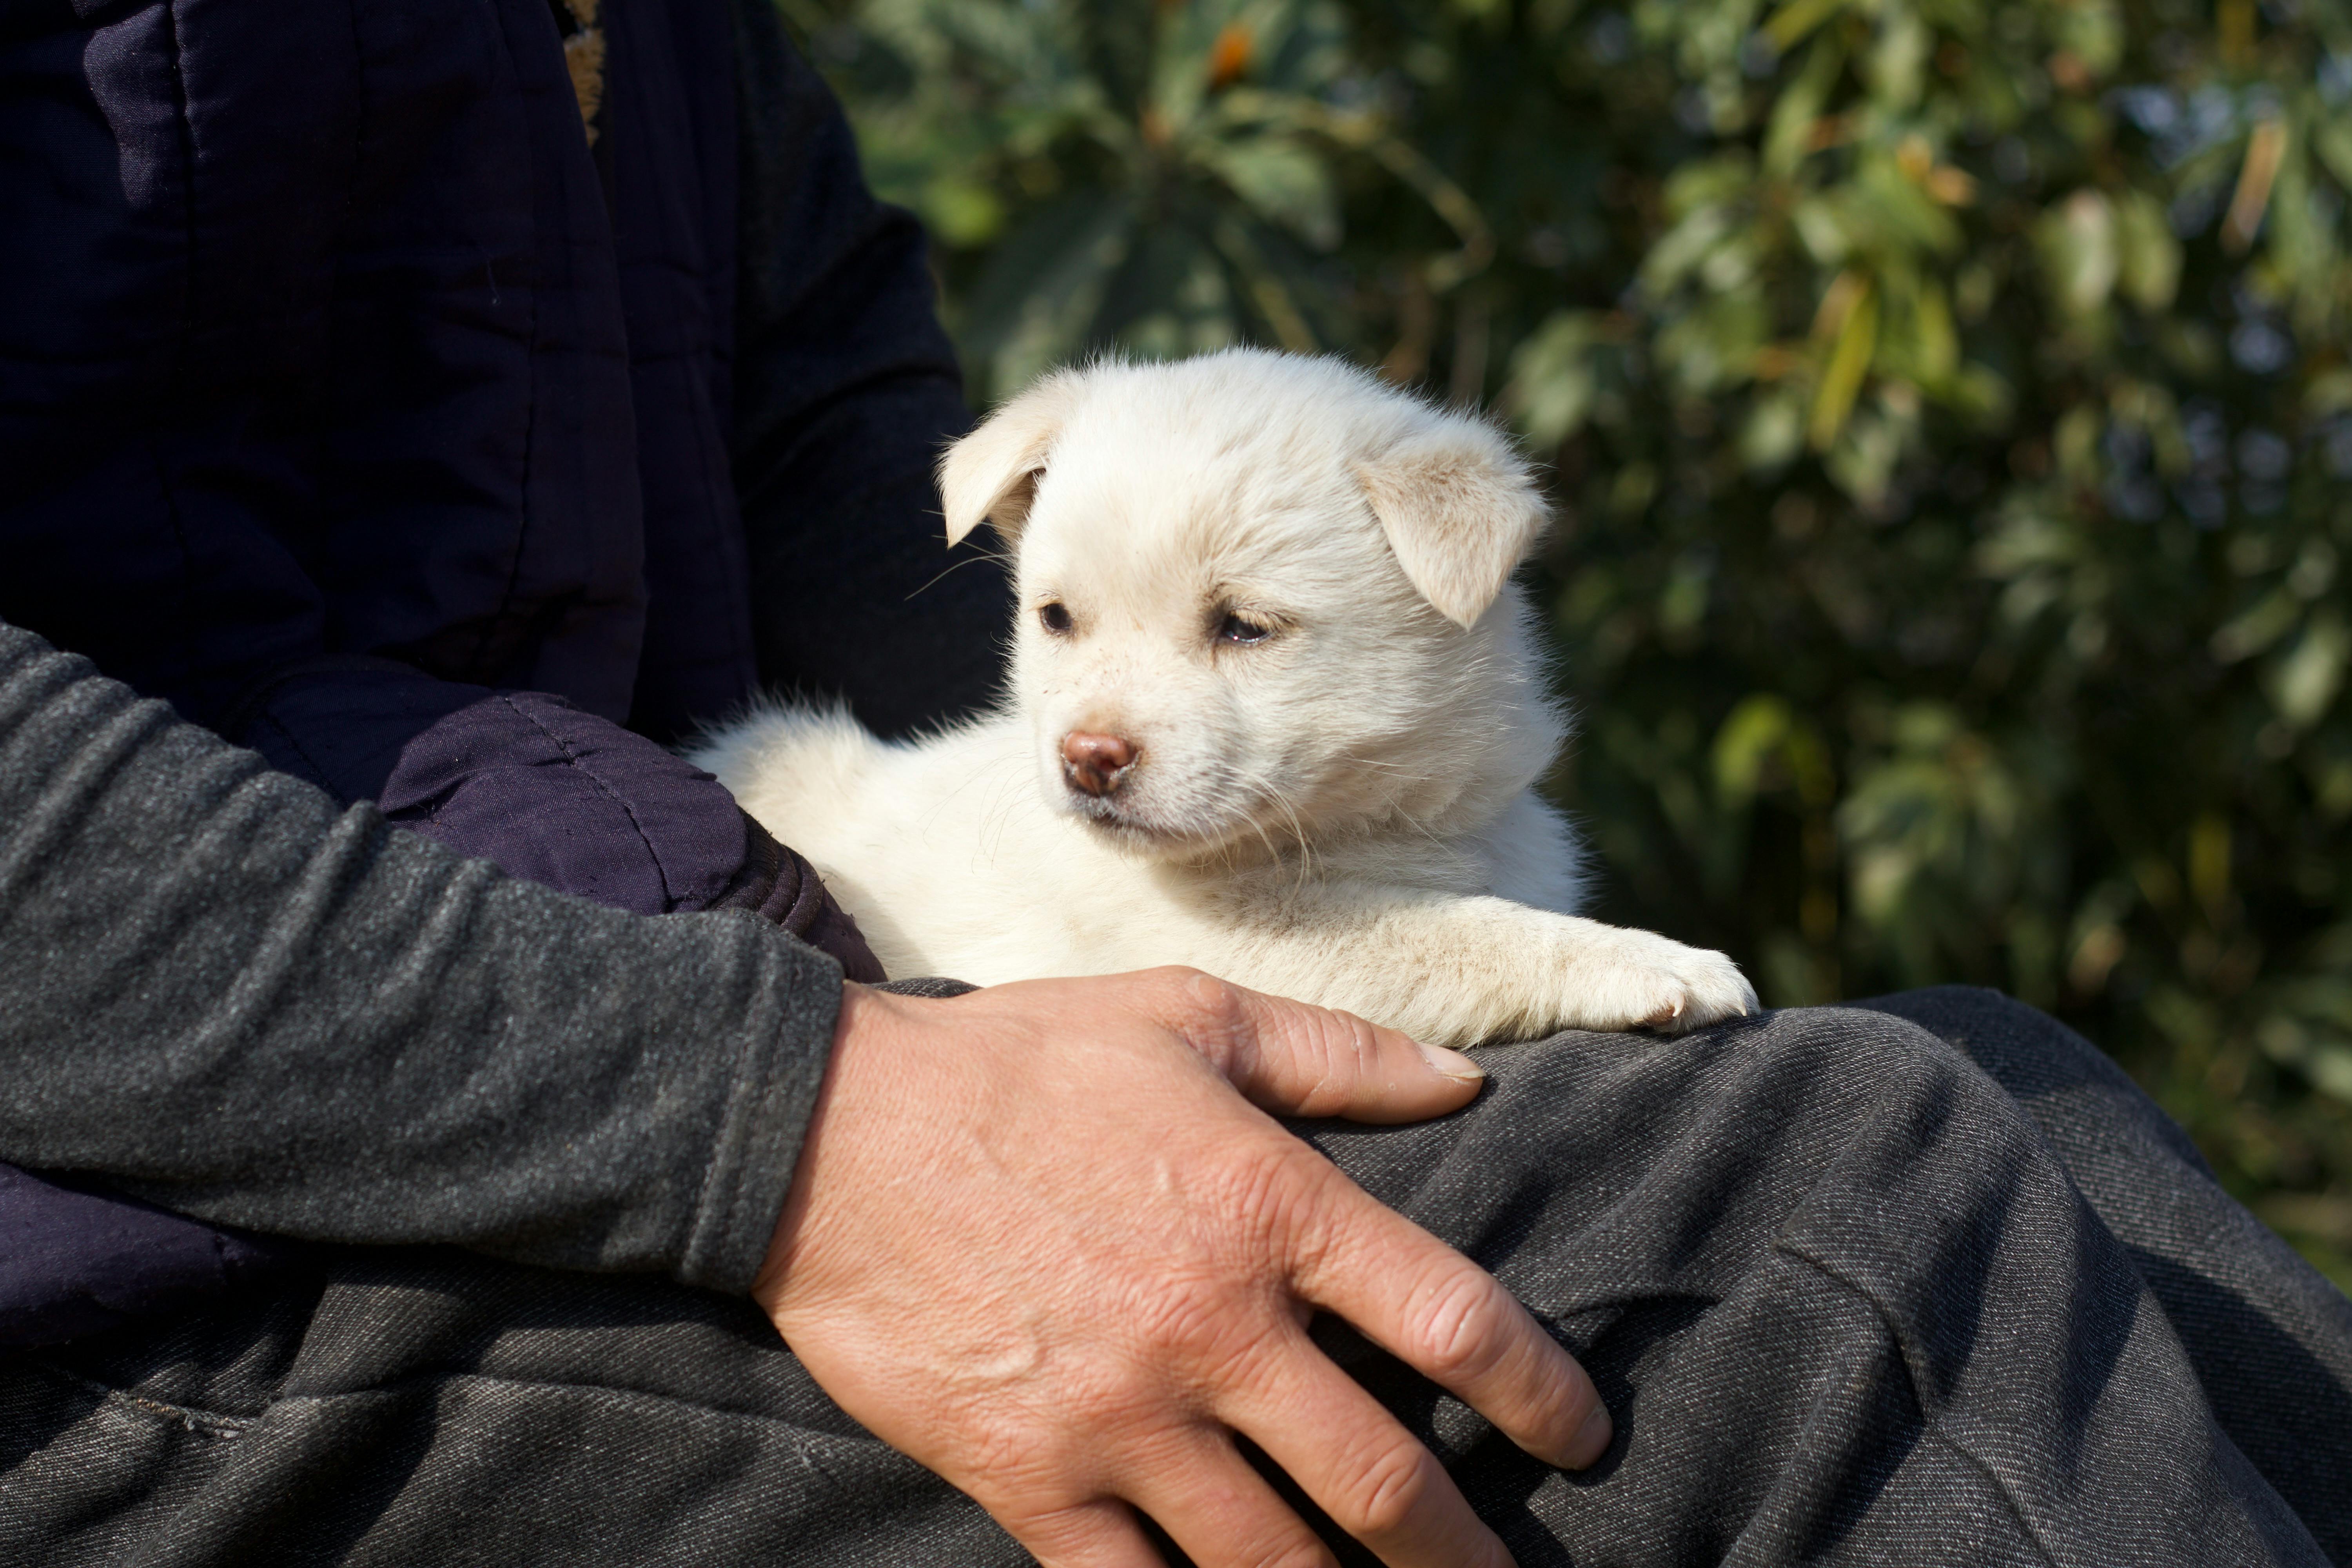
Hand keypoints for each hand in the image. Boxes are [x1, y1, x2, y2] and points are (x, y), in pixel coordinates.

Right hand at [754, 968, 1610, 1566]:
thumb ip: (1336, 1053)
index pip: (1453, 1324)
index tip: (1581, 1436)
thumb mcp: (1188, 1018)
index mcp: (1267, 1208)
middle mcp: (1212, 1328)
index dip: (1541, 1394)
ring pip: (1273, 1561)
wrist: (830, 1131)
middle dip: (1464, 1551)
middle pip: (1383, 1483)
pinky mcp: (1031, 1478)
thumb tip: (1464, 1079)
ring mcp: (1121, 1419)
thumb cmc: (1020, 1062)